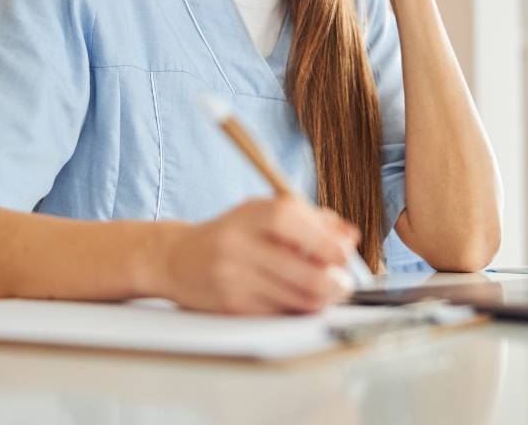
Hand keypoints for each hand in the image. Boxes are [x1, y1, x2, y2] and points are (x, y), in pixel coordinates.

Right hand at [163, 197, 360, 314]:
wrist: (176, 259)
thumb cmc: (232, 233)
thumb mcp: (264, 213)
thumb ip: (310, 220)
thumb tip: (350, 236)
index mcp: (250, 213)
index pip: (291, 221)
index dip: (325, 240)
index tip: (345, 253)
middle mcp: (239, 244)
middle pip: (302, 270)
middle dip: (334, 282)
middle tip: (344, 284)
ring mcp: (234, 277)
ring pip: (296, 298)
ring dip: (321, 299)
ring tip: (326, 293)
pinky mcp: (232, 306)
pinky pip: (280, 313)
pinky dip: (296, 308)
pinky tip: (297, 299)